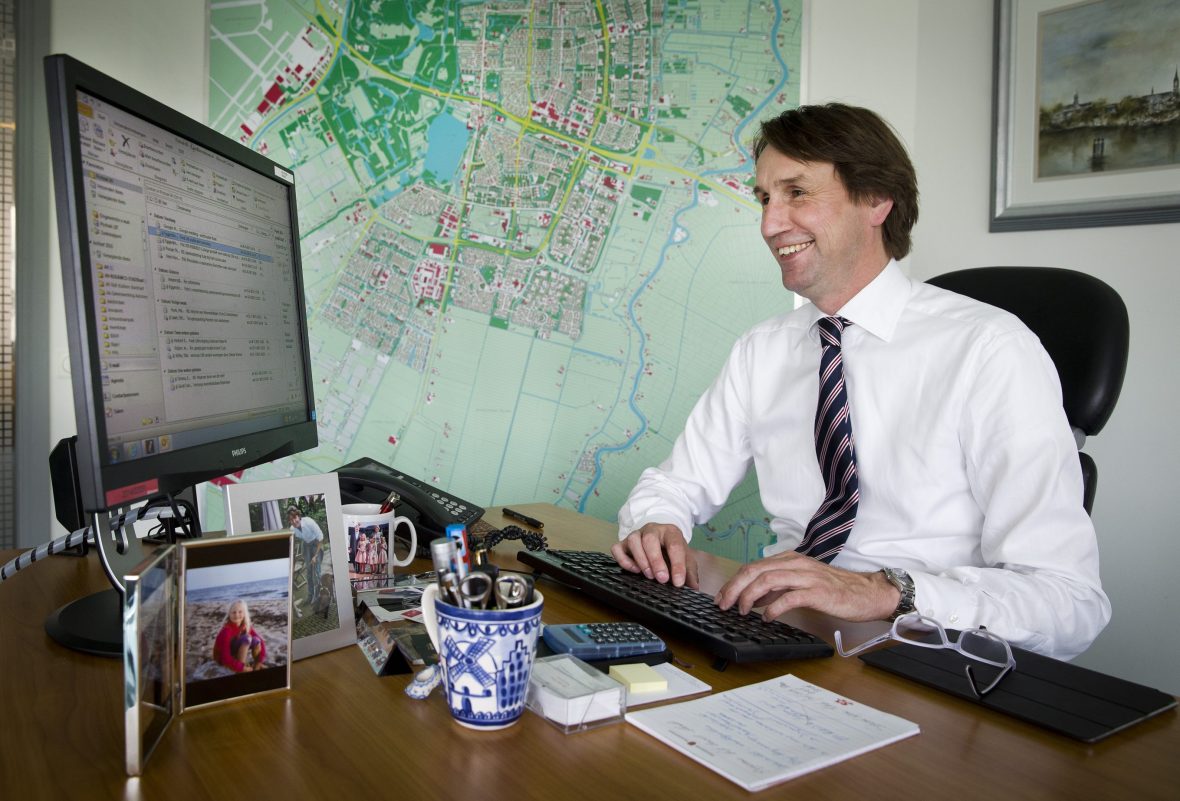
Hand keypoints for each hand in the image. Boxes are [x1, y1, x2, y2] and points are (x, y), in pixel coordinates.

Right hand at [610, 522, 698, 588]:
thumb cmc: (671, 549)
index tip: (678, 582)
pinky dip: (623, 560)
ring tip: (649, 575)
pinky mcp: (623, 543)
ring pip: (633, 541)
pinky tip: (634, 570)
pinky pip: (617, 548)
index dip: (677, 565)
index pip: (675, 545)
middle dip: (656, 561)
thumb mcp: (685, 557)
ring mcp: (636, 535)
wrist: (660, 536)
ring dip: (641, 559)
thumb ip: (689, 572)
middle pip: (650, 540)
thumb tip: (694, 587)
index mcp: (670, 532)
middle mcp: (652, 530)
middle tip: (662, 579)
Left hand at [714, 551, 898, 621]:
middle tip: (723, 604)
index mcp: (789, 560)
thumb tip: (753, 598)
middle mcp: (795, 564)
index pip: (753, 566)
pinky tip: (768, 617)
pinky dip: (773, 608)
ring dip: (750, 597)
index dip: (733, 581)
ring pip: (767, 580)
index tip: (722, 597)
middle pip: (755, 571)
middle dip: (734, 588)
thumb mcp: (800, 583)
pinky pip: (789, 597)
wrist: (866, 593)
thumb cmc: (834, 589)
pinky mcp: (817, 592)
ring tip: (743, 611)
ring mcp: (806, 576)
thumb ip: (777, 588)